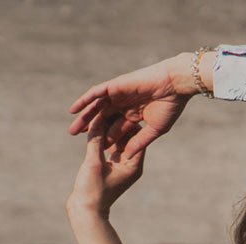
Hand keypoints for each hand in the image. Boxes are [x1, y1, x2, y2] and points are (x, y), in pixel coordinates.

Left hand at [67, 53, 199, 157]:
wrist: (173, 85)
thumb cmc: (169, 107)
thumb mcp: (154, 129)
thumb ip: (140, 141)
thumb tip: (128, 156)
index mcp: (135, 114)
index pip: (118, 128)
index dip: (108, 139)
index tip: (99, 151)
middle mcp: (124, 104)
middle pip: (103, 118)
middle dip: (91, 128)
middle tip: (76, 138)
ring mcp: (118, 94)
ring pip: (97, 107)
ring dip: (84, 117)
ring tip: (72, 130)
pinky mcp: (115, 86)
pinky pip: (95, 94)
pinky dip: (84, 101)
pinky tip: (74, 110)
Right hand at [67, 115, 145, 219]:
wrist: (87, 211)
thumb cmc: (93, 190)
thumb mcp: (94, 162)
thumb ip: (96, 139)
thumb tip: (97, 118)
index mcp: (134, 165)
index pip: (136, 136)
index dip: (127, 120)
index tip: (117, 107)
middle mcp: (131, 164)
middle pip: (128, 137)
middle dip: (117, 122)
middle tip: (107, 106)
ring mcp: (121, 166)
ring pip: (117, 141)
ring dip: (107, 128)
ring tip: (99, 113)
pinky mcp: (110, 167)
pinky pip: (109, 147)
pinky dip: (102, 138)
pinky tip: (93, 126)